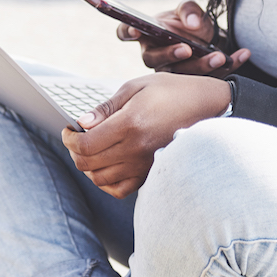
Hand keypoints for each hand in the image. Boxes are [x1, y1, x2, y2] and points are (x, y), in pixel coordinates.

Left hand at [61, 73, 230, 198]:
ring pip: (101, 179)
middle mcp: (136, 149)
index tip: (68, 131)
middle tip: (75, 140)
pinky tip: (106, 166)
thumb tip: (82, 123)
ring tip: (89, 151)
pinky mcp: (152, 172)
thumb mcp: (137, 87)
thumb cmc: (172, 91)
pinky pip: (121, 189)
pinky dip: (106, 182)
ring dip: (88, 167)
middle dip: (75, 153)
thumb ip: (107, 108)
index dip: (70, 140)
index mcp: (130, 124)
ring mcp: (145, 164)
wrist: (209, 107)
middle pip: (89, 164)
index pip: (87, 145)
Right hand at [116, 0, 251, 75]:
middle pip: (154, 60)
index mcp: (148, 35)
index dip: (127, 32)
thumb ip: (189, 10)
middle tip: (187, 49)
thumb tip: (190, 24)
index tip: (135, 31)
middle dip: (171, 55)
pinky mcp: (193, 84)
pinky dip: (230, 65)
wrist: (213, 38)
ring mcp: (173, 73)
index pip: (126, 32)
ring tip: (220, 56)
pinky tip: (243, 54)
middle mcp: (155, 56)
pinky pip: (210, 77)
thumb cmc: (193, 23)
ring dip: (201, 65)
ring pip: (181, 75)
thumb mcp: (191, 9)